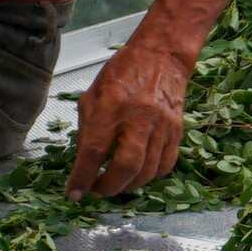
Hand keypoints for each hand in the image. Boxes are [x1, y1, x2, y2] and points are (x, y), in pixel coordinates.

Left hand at [67, 34, 194, 197]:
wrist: (161, 57)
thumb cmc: (122, 74)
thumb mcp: (92, 96)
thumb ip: (86, 130)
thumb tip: (84, 164)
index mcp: (111, 106)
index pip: (94, 150)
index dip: (83, 177)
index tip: (75, 193)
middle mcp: (138, 117)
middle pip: (126, 166)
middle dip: (109, 187)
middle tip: (97, 190)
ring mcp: (161, 125)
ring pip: (147, 171)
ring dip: (128, 185)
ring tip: (115, 183)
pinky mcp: (176, 131)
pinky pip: (165, 166)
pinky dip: (149, 177)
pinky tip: (138, 174)